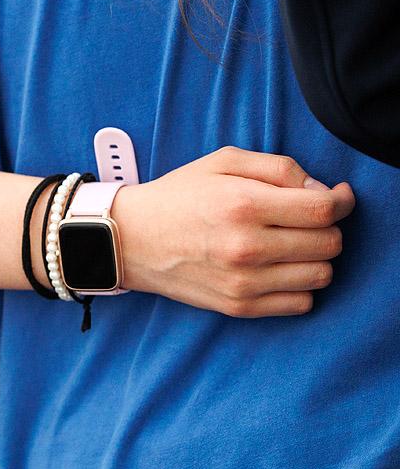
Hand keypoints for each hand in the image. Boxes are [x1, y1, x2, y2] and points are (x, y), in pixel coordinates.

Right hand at [114, 146, 354, 316]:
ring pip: (321, 275)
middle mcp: (246, 247)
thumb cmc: (177, 196)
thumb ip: (279, 167)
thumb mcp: (222, 161)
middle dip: (326, 227)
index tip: (335, 197)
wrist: (129, 239)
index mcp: (243, 204)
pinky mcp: (239, 306)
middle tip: (304, 219)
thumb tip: (323, 192)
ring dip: (315, 257)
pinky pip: (301, 303)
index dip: (340, 201)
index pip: (324, 210)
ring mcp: (243, 282)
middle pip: (329, 243)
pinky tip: (279, 268)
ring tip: (291, 244)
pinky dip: (300, 286)